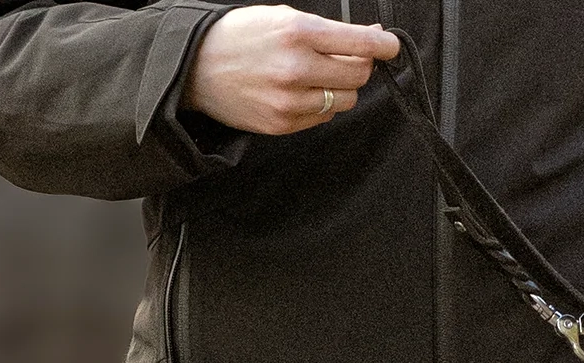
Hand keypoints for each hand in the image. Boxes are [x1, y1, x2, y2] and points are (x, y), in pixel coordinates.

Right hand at [183, 7, 398, 136]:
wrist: (193, 65)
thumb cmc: (238, 37)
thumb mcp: (279, 17)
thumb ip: (326, 30)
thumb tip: (370, 36)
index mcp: (297, 32)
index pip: (359, 43)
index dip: (382, 44)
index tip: (390, 44)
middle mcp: (296, 67)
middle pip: (359, 75)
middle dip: (359, 65)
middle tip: (345, 57)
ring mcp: (291, 100)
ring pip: (345, 99)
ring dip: (339, 87)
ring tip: (313, 74)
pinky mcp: (284, 123)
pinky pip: (323, 117)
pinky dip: (320, 104)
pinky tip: (297, 91)